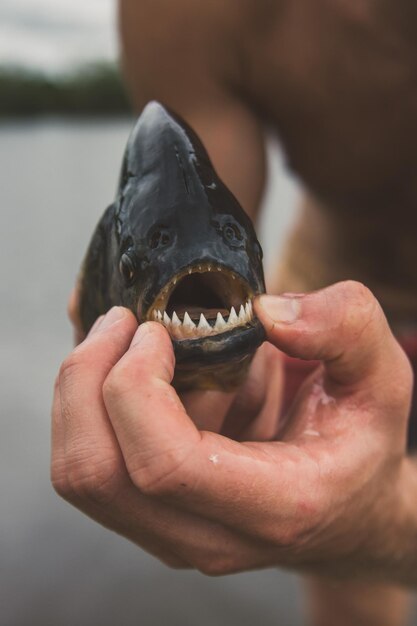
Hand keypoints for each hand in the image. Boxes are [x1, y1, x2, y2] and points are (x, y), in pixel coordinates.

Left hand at [52, 281, 413, 580]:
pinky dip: (84, 404)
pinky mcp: (150, 516)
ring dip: (81, 391)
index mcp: (273, 505)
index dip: (138, 386)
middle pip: (96, 471)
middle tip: (120, 321)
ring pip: (77, 471)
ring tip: (124, 342)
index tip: (154, 331)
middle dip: (86, 378)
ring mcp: (171, 532)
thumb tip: (266, 312)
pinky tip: (122, 367)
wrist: (349, 511)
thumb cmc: (360, 443)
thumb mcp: (381, 377)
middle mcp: (209, 535)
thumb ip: (345, 330)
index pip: (165, 465)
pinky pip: (85, 463)